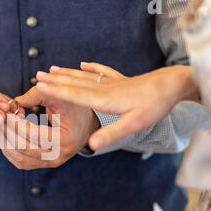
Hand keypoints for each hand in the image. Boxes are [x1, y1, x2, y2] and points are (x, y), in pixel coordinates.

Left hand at [4, 85, 98, 169]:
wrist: (84, 125)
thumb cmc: (74, 108)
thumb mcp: (61, 96)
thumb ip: (38, 95)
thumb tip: (15, 102)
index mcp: (66, 140)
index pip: (35, 135)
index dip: (17, 124)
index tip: (7, 111)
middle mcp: (59, 156)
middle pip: (24, 148)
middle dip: (8, 131)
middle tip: (0, 116)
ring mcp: (50, 163)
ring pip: (19, 158)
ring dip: (5, 141)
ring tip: (1, 123)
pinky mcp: (43, 164)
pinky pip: (20, 162)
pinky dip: (9, 149)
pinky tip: (5, 134)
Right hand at [35, 62, 197, 150]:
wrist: (172, 86)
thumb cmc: (153, 106)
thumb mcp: (133, 125)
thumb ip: (110, 135)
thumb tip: (90, 146)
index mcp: (102, 100)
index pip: (73, 94)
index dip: (55, 90)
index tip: (39, 85)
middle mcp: (103, 88)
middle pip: (74, 83)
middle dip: (55, 80)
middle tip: (38, 76)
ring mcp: (112, 82)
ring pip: (84, 76)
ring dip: (67, 73)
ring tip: (52, 69)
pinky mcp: (121, 80)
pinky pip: (101, 72)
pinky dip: (90, 67)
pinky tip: (84, 63)